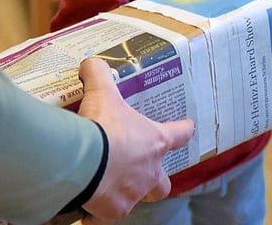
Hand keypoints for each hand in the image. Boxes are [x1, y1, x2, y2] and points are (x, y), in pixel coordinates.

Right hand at [77, 58, 195, 222]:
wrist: (83, 163)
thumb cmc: (101, 128)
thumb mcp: (102, 94)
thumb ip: (99, 75)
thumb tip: (92, 61)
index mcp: (155, 142)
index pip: (181, 134)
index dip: (184, 130)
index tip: (188, 128)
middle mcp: (150, 171)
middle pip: (163, 184)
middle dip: (157, 180)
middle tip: (141, 171)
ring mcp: (133, 194)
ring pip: (137, 198)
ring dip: (127, 192)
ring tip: (108, 184)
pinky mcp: (113, 210)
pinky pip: (109, 213)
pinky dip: (100, 209)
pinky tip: (89, 201)